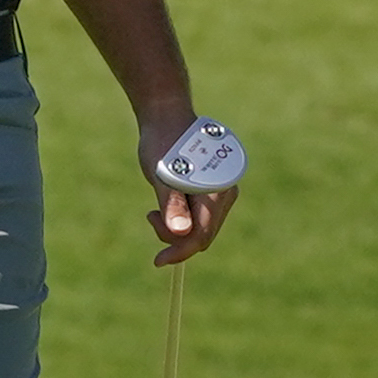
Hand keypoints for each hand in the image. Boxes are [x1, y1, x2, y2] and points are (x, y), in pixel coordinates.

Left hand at [138, 107, 235, 267]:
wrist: (167, 117)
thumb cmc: (162, 142)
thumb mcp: (162, 174)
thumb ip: (172, 204)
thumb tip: (181, 233)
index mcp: (217, 190)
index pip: (202, 235)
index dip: (180, 251)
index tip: (157, 260)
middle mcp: (226, 193)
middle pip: (203, 234)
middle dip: (176, 237)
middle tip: (150, 216)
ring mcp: (222, 193)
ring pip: (202, 228)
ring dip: (178, 228)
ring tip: (154, 209)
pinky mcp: (214, 192)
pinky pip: (200, 217)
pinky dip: (182, 218)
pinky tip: (165, 206)